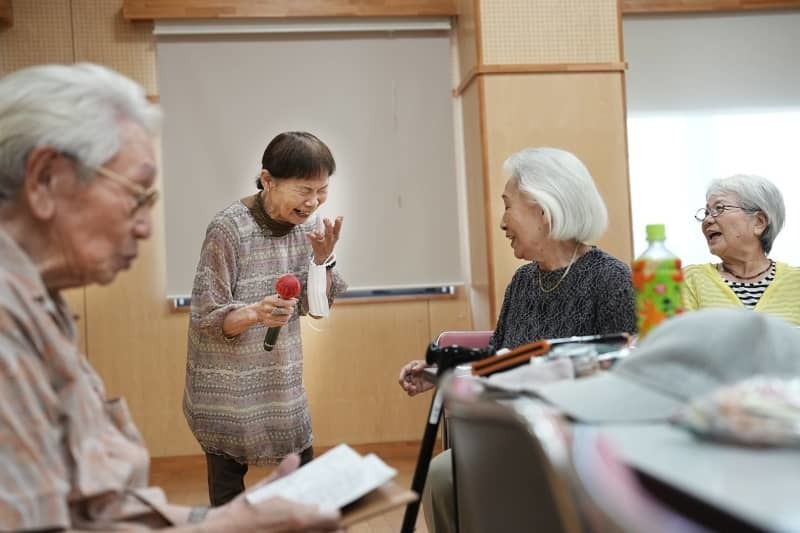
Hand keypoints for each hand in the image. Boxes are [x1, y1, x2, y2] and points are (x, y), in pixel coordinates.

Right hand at [205, 454, 342, 531]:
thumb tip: (294, 458)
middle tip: (331, 517)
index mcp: (299, 516)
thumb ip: (282, 475)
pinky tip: (302, 529)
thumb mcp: (262, 489)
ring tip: (320, 524)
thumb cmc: (243, 512)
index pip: (335, 517)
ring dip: (322, 531)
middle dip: (335, 525)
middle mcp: (301, 532)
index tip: (339, 507)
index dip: (339, 513)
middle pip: (334, 532)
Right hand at [252, 294, 296, 327]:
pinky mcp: (269, 323)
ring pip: (284, 318)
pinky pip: (282, 323)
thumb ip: (283, 297)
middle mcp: (266, 309)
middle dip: (290, 309)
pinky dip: (286, 320)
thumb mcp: (272, 298)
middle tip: (292, 308)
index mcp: (267, 301)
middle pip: (283, 311)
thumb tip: (295, 299)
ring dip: (289, 315)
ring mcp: (267, 317)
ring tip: (289, 313)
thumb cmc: (267, 303)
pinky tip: (285, 317)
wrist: (256, 312)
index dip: (289, 302)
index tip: (295, 301)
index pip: (280, 302)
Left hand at [307, 216, 342, 264]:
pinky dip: (310, 237)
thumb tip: (341, 217)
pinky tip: (308, 233)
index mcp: (334, 238)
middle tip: (325, 219)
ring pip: (321, 239)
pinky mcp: (316, 247)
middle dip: (328, 227)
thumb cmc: (328, 244)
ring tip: (316, 230)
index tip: (339, 218)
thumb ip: (336, 226)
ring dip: (319, 234)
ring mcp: (322, 245)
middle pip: (329, 234)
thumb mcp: (334, 236)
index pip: (337, 231)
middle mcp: (329, 242)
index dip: (338, 225)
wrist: (323, 257)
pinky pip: (313, 242)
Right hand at [398, 359, 433, 395]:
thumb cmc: (431, 365)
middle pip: (403, 381)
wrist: (438, 372)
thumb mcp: (426, 363)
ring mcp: (414, 382)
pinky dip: (412, 393)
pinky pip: (411, 392)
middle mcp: (411, 375)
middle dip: (404, 384)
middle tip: (408, 386)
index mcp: (411, 367)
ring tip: (414, 388)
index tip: (401, 380)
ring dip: (408, 389)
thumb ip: (419, 366)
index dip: (401, 376)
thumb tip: (413, 370)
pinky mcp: (418, 388)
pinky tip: (415, 391)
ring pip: (406, 387)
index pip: (403, 371)